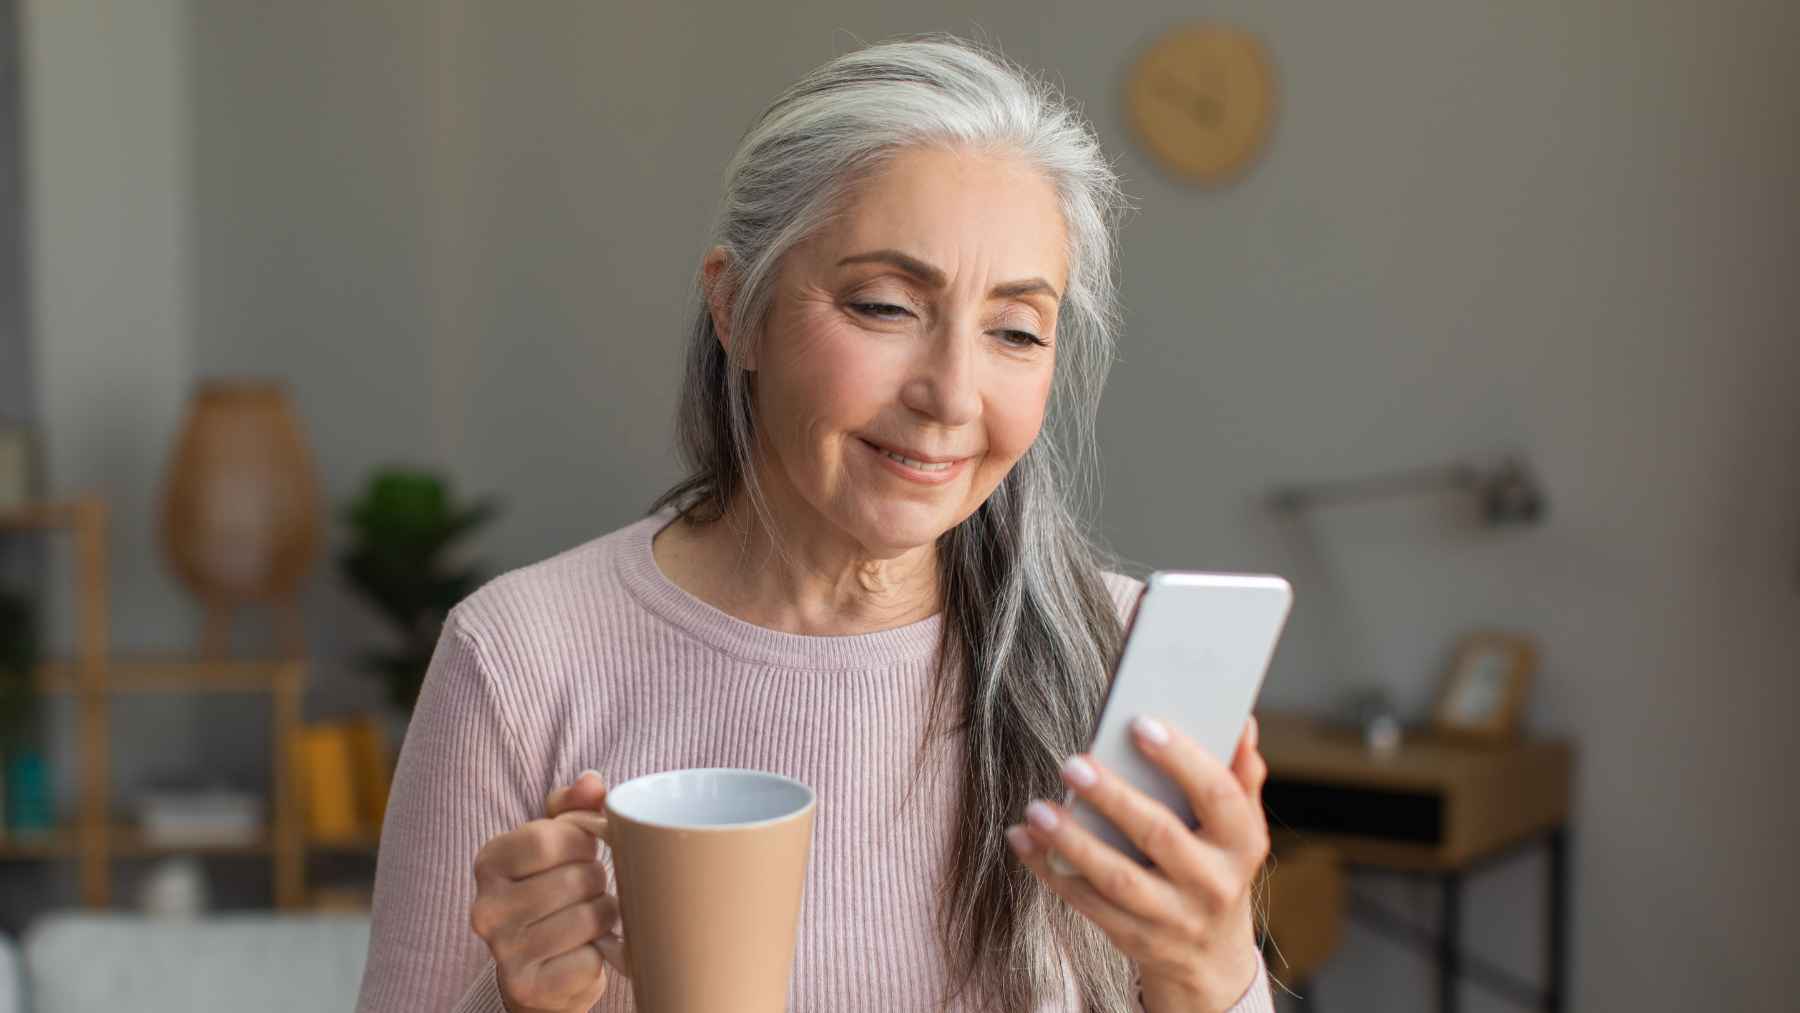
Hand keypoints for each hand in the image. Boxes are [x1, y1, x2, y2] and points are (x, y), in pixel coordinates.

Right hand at [471, 771, 627, 1012]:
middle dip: (598, 881)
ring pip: (588, 918)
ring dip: (605, 916)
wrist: (538, 971)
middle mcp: (486, 908)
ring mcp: (503, 951)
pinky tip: (585, 950)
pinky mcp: (526, 986)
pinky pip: (589, 959)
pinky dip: (600, 954)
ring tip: (593, 917)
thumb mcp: (556, 842)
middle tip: (591, 889)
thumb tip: (592, 783)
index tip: (585, 850)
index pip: (549, 837)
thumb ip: (573, 806)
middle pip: (576, 878)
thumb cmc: (552, 891)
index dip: (583, 841)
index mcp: (489, 862)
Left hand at [1006, 717, 1268, 1012]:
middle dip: (1113, 798)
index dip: (1181, 758)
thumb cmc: (1217, 866)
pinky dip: (1051, 870)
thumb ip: (1238, 775)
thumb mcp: (1238, 828)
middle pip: (1159, 835)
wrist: (1212, 956)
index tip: (1140, 723)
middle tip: (1071, 763)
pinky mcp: (1136, 939)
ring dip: (1072, 841)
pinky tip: (1024, 838)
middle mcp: (1213, 884)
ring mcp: (1174, 918)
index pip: (1217, 794)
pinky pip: (1088, 903)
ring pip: (1117, 878)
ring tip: (1037, 808)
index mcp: (1242, 843)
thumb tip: (1241, 721)